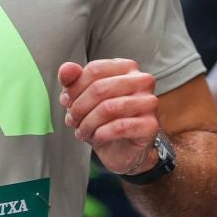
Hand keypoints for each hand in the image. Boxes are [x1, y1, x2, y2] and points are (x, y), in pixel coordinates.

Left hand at [58, 60, 160, 174]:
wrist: (120, 149)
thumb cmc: (102, 119)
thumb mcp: (82, 97)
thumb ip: (72, 80)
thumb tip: (67, 68)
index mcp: (126, 67)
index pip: (95, 69)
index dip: (75, 88)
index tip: (66, 101)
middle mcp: (142, 81)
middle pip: (101, 88)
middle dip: (79, 107)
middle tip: (71, 120)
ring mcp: (149, 102)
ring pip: (109, 108)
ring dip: (88, 123)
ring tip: (82, 132)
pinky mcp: (150, 125)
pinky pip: (120, 127)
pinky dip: (102, 133)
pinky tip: (97, 137)